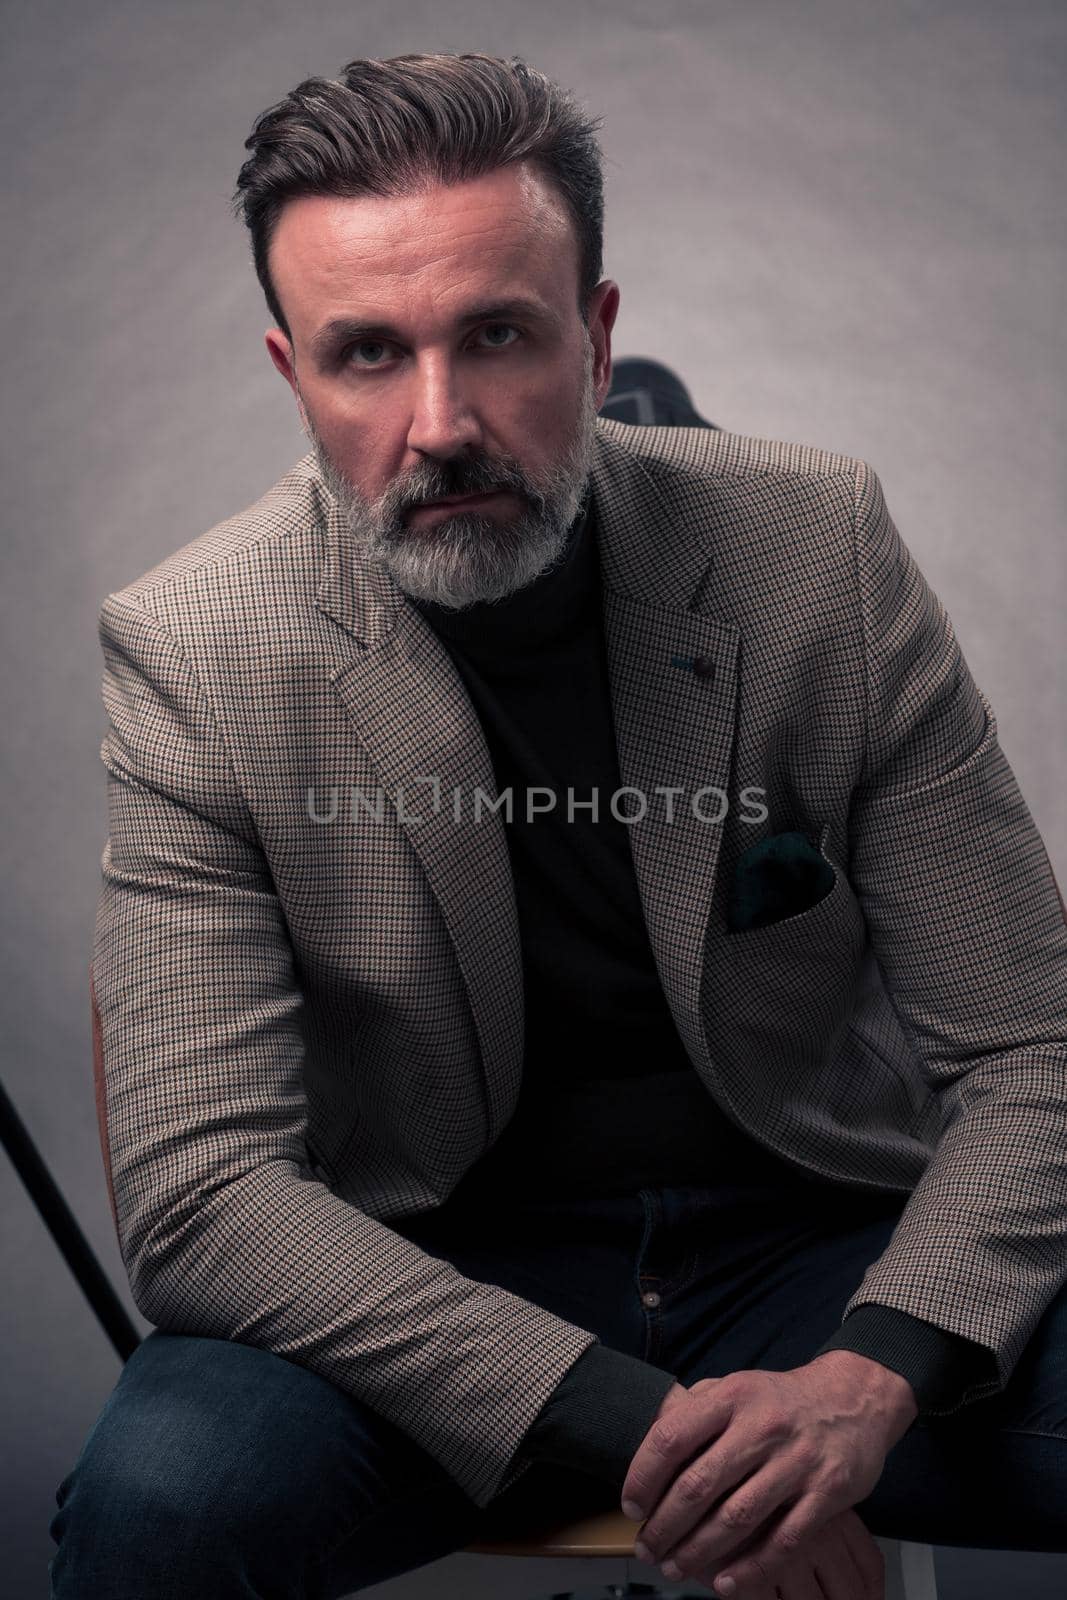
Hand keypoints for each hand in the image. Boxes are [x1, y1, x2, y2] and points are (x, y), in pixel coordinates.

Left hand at [620, 1352, 916, 1596]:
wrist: (853, 1398)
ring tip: (675, 1568)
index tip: (631, 1507)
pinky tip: (725, 1583)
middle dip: (665, 1526)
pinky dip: (750, 1569)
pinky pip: (783, 1541)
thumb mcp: (735, 1387)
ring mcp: (797, 1460)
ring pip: (737, 1518)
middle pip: (699, 1485)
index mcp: (732, 1396)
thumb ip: (694, 1410)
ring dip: (698, 1551)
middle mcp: (762, 1426)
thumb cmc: (780, 1400)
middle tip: (646, 1550)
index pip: (672, 1437)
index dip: (643, 1477)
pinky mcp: (827, 1492)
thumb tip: (647, 1445)